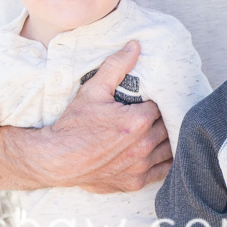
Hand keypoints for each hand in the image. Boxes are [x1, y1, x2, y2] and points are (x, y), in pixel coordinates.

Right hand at [47, 41, 171, 192]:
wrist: (55, 159)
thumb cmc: (73, 125)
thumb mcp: (92, 90)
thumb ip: (116, 66)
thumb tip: (135, 45)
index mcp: (139, 120)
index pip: (163, 106)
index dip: (159, 102)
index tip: (154, 100)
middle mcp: (144, 145)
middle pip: (169, 126)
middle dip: (165, 118)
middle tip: (158, 114)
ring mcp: (141, 165)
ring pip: (170, 149)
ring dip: (168, 139)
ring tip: (160, 131)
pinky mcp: (136, 181)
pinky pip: (163, 171)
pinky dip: (165, 161)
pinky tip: (160, 152)